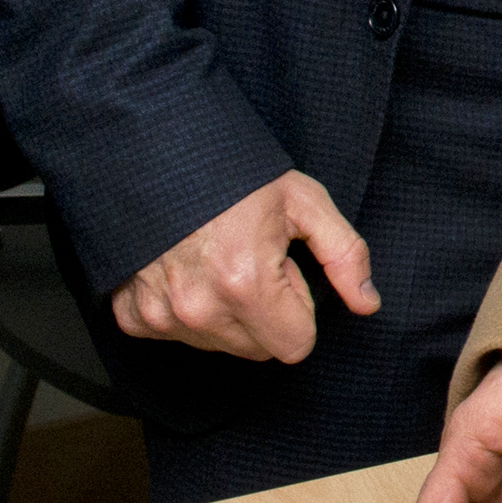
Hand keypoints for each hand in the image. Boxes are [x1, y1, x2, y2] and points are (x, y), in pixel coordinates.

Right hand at [109, 173, 380, 364]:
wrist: (157, 153)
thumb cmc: (234, 174)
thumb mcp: (303, 201)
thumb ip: (345, 255)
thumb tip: (368, 303)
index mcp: (247, 285)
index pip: (296, 346)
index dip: (298, 307)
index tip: (282, 270)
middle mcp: (200, 309)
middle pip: (258, 350)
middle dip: (265, 314)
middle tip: (251, 260)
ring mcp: (161, 314)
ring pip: (218, 345)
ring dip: (226, 314)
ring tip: (216, 259)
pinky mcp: (133, 313)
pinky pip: (173, 334)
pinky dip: (182, 311)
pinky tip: (184, 269)